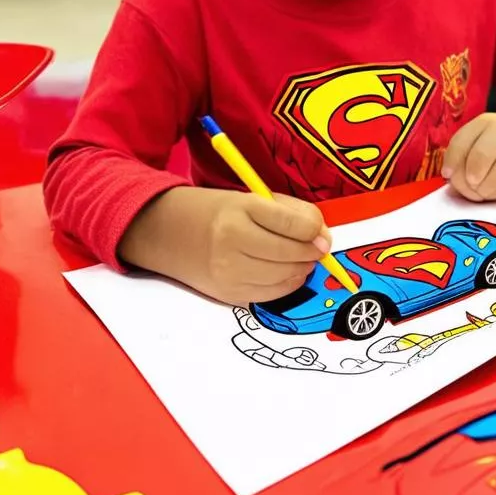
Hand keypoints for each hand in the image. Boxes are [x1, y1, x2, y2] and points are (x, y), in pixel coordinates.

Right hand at [119, 187, 329, 304]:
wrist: (171, 233)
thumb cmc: (221, 213)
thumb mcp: (254, 199)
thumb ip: (293, 214)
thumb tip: (324, 238)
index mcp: (241, 209)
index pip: (294, 225)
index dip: (315, 231)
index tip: (321, 234)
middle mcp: (232, 241)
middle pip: (291, 254)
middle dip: (312, 253)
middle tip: (317, 248)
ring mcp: (229, 271)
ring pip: (285, 277)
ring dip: (303, 270)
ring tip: (302, 259)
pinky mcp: (228, 294)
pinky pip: (272, 295)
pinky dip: (288, 285)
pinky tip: (287, 273)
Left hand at [442, 113, 495, 201]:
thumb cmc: (478, 145)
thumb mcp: (464, 144)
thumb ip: (454, 156)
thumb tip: (449, 173)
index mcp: (488, 121)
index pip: (466, 142)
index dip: (456, 162)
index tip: (448, 175)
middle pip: (487, 154)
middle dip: (475, 175)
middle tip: (470, 185)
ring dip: (489, 189)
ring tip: (480, 192)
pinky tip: (494, 192)